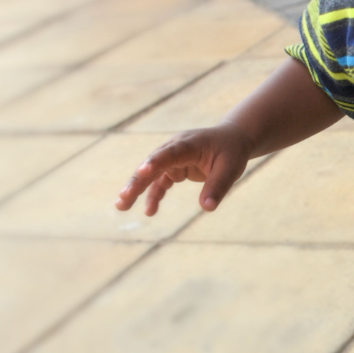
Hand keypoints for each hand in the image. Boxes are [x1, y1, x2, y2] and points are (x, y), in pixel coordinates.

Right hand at [114, 124, 253, 216]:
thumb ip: (218, 187)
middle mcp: (175, 149)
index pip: (170, 153)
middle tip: (124, 196)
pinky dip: (154, 196)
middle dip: (137, 181)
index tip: (142, 171)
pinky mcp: (174, 168)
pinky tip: (149, 211)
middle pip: (153, 165)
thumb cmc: (232, 152)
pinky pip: (160, 183)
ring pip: (150, 175)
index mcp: (190, 144)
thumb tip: (207, 208)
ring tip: (121, 206)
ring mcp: (172, 159)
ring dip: (136, 189)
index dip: (156, 161)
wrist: (232, 140)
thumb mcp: (230, 169)